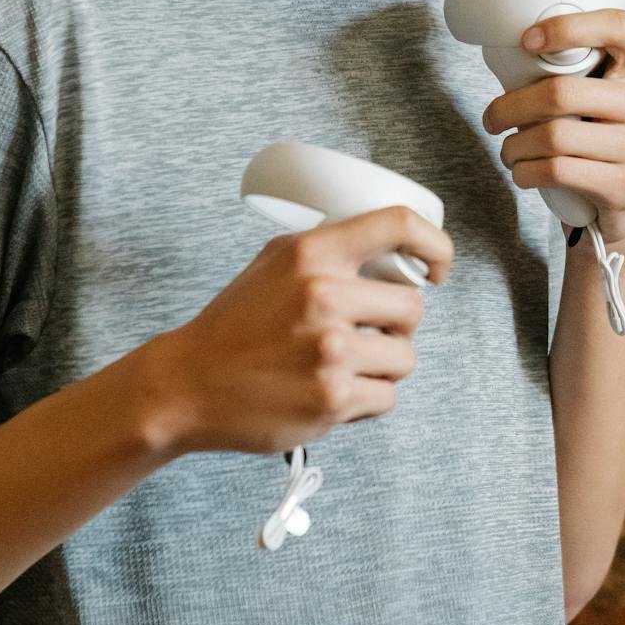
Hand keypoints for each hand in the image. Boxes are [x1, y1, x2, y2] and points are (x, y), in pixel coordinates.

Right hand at [138, 206, 454, 459]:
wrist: (187, 384)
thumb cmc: (234, 324)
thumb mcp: (275, 261)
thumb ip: (330, 251)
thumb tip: (394, 252)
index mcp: (312, 253)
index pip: (398, 225)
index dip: (433, 243)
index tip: (437, 265)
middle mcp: (324, 296)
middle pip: (413, 307)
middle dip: (395, 323)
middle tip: (366, 332)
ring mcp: (331, 351)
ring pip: (406, 357)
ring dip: (383, 364)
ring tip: (345, 365)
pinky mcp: (333, 399)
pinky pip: (387, 397)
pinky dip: (367, 399)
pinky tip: (333, 391)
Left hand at [481, 9, 624, 247]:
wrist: (610, 205)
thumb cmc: (583, 133)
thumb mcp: (579, 92)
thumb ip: (553, 56)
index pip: (618, 25)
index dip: (568, 26)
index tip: (525, 40)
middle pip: (564, 92)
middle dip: (511, 106)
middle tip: (491, 118)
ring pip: (555, 136)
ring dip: (514, 147)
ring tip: (507, 151)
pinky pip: (560, 171)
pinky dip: (526, 173)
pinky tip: (522, 173)